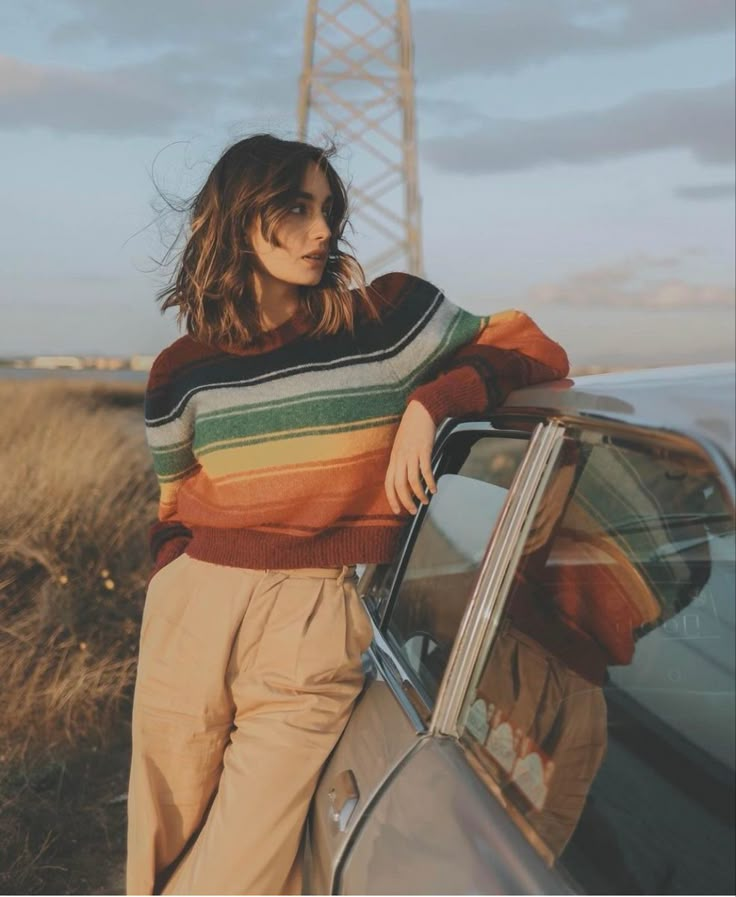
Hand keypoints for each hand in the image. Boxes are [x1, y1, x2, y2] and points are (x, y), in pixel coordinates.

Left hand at [385, 400, 437, 514]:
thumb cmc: (412, 429)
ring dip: (419, 494)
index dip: (392, 498)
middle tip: (413, 511)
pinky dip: (429, 481)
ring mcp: (411, 453)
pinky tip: (434, 488)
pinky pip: (425, 469)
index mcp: (394, 458)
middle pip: (399, 485)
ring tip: (426, 501)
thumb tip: (406, 478)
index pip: (389, 483)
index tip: (397, 510)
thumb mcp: (402, 446)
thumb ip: (402, 461)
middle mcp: (400, 457)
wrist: (420, 411)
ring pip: (412, 480)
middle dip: (405, 501)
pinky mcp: (423, 449)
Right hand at [522, 462, 575, 553]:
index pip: (544, 538)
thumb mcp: (550, 501)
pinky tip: (520, 515)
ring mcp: (553, 506)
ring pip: (538, 523)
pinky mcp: (550, 496)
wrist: (568, 470)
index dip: (533, 547)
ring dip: (526, 529)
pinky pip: (539, 508)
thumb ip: (539, 510)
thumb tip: (522, 517)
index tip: (521, 551)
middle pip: (542, 535)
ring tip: (515, 532)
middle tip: (517, 547)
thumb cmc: (555, 485)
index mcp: (555, 517)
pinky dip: (529, 513)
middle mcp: (555, 514)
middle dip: (529, 543)